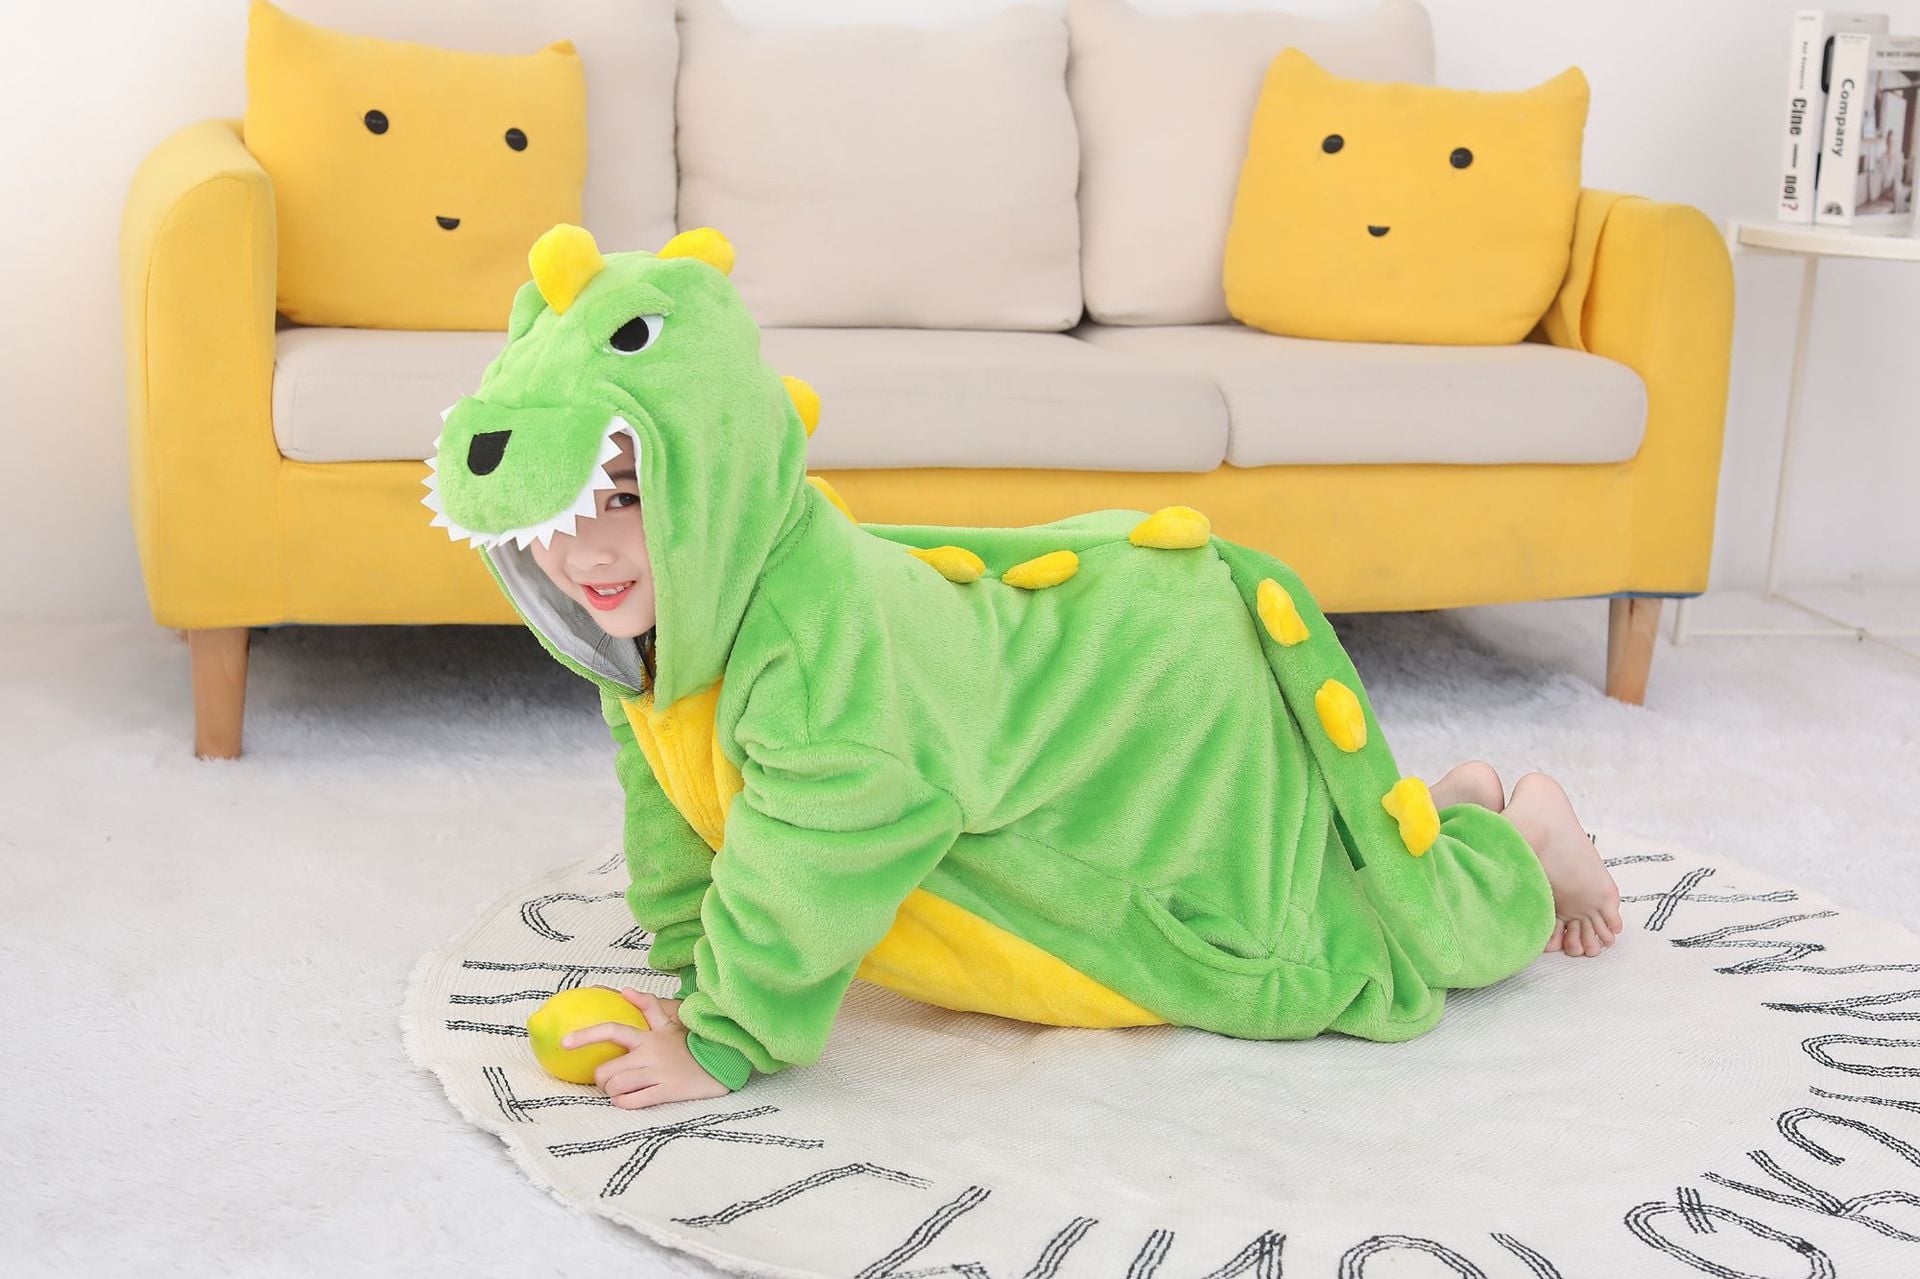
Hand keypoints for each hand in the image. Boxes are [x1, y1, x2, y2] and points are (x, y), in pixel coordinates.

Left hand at [562, 988, 731, 1108]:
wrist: (721, 1063)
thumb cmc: (690, 1045)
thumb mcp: (670, 1023)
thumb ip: (648, 1005)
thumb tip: (625, 989)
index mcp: (647, 1037)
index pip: (612, 1031)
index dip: (586, 1036)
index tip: (564, 1042)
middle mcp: (649, 1054)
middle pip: (607, 1070)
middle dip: (601, 1079)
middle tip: (607, 1080)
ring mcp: (657, 1074)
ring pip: (617, 1087)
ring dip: (612, 1092)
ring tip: (618, 1091)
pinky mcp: (666, 1092)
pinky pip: (632, 1102)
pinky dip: (624, 1102)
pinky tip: (627, 1100)